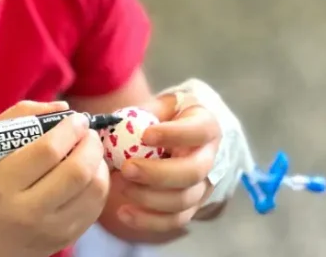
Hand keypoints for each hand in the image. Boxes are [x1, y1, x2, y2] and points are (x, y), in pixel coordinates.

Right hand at [0, 101, 109, 256]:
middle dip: (91, 143)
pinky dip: (99, 183)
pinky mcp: (66, 239)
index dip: (69, 129)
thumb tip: (63, 108)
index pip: (48, 151)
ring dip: (99, 162)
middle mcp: (28, 211)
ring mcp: (50, 229)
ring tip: (89, 151)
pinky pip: (97, 207)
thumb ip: (19, 118)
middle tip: (87, 132)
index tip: (76, 118)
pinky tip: (88, 173)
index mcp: (1, 185)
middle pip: (77, 171)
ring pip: (94, 189)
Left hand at [114, 94, 220, 231]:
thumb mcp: (162, 106)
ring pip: (183, 200)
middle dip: (157, 174)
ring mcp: (202, 186)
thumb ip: (145, 112)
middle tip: (127, 168)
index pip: (198, 131)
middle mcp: (209, 158)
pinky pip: (173, 220)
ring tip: (120, 185)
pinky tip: (123, 212)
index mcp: (206, 127)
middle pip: (192, 172)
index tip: (145, 135)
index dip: (174, 134)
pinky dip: (148, 220)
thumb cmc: (169, 118)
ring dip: (148, 197)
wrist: (185, 137)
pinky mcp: (190, 207)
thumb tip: (115, 122)